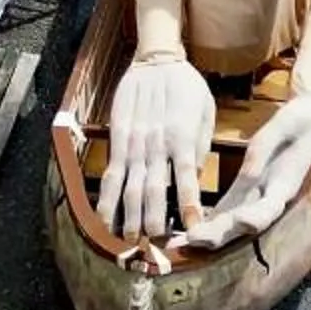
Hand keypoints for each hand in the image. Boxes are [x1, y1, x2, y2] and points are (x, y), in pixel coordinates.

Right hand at [97, 54, 214, 242]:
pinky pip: (112, 173)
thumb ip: (200, 145)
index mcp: (183, 137)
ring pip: (129, 188)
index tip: (193, 232)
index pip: (188, 181)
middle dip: (155, 224)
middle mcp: (157, 144)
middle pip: (154, 192)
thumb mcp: (205, 111)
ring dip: (129, 218)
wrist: (155, 58)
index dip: (189, 208)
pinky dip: (108, 199)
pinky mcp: (118, 138)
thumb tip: (194, 177)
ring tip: (131, 244)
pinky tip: (105, 219)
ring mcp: (135, 143)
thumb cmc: (187, 86)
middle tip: (156, 250)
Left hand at [174, 93, 310, 251]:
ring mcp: (258, 197)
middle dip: (219, 234)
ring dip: (208, 233)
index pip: (269, 209)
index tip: (239, 222)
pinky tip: (190, 228)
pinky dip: (209, 220)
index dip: (254, 218)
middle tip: (193, 240)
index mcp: (286, 185)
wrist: (307, 119)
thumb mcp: (286, 125)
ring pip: (232, 221)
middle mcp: (271, 198)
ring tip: (183, 242)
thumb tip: (247, 177)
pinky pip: (226, 209)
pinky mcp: (246, 190)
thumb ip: (264, 151)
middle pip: (244, 224)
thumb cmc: (299, 119)